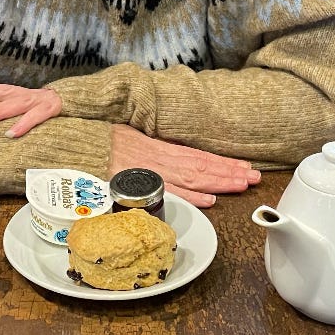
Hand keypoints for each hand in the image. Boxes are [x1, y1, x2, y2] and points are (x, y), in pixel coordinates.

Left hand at [0, 84, 61, 137]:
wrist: (63, 98)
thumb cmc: (31, 104)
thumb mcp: (12, 102)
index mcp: (7, 92)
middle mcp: (16, 95)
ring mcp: (31, 102)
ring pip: (11, 106)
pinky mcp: (46, 110)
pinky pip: (33, 118)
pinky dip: (22, 125)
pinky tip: (11, 134)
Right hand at [110, 124, 260, 207]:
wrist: (79, 145)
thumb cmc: (100, 141)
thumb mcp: (128, 134)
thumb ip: (150, 144)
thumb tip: (169, 149)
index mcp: (157, 146)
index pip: (197, 154)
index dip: (221, 160)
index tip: (243, 165)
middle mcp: (158, 158)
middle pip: (200, 166)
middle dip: (229, 172)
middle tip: (254, 177)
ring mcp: (151, 171)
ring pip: (192, 177)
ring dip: (219, 182)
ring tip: (243, 185)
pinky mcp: (140, 183)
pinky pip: (169, 191)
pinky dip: (190, 196)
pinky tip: (210, 200)